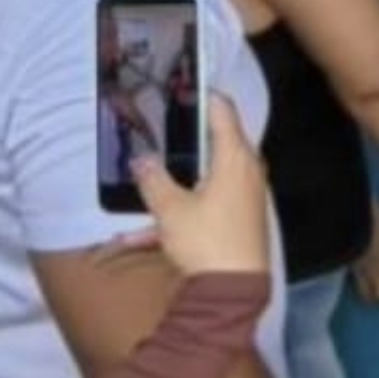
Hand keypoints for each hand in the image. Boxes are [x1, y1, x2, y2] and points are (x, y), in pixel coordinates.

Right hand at [101, 95, 271, 278]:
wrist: (232, 292)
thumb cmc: (207, 241)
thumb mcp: (170, 209)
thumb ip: (153, 180)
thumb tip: (140, 159)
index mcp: (235, 158)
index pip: (223, 111)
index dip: (202, 95)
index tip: (180, 85)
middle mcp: (245, 172)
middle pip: (213, 144)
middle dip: (182, 139)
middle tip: (155, 125)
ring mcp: (243, 197)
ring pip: (202, 179)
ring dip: (171, 186)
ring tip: (139, 179)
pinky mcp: (236, 220)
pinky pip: (202, 209)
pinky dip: (174, 218)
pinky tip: (133, 240)